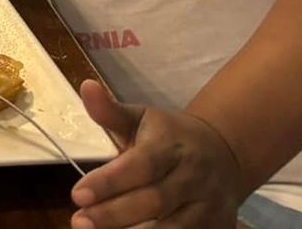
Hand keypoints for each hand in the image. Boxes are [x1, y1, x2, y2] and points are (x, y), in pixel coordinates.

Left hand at [70, 80, 245, 228]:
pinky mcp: (218, 226)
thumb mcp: (141, 118)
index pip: (140, 165)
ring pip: (174, 227)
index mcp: (171, 146)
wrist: (225, 151)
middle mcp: (193, 177)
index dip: (110, 182)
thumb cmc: (169, 136)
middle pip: (155, 201)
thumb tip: (86, 86)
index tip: (77, 195)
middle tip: (79, 222)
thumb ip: (110, 111)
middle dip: (115, 214)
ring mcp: (208, 205)